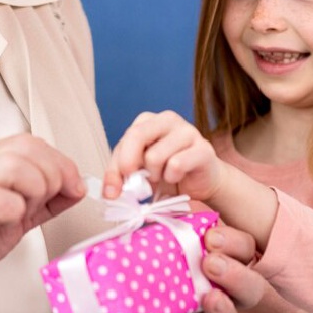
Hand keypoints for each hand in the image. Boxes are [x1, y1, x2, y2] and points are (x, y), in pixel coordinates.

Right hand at [0, 134, 84, 312]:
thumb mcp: (16, 212)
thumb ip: (45, 197)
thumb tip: (77, 186)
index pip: (30, 142)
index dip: (60, 162)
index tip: (74, 186)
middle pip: (27, 146)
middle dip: (54, 174)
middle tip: (51, 201)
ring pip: (16, 165)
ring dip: (37, 190)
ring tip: (26, 212)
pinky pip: (2, 199)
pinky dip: (18, 211)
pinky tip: (10, 223)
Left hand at [104, 111, 227, 203]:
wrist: (201, 182)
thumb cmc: (167, 173)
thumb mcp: (139, 172)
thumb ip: (121, 175)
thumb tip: (109, 193)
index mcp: (148, 121)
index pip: (124, 140)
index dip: (114, 169)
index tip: (112, 193)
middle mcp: (167, 119)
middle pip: (136, 135)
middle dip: (130, 165)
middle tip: (136, 182)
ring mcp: (188, 131)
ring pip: (155, 156)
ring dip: (155, 175)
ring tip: (163, 176)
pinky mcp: (203, 149)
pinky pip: (176, 165)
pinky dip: (172, 178)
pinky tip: (177, 177)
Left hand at [129, 224, 265, 312]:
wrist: (144, 305)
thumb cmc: (165, 263)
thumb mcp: (168, 242)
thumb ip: (169, 227)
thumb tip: (153, 209)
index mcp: (226, 260)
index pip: (245, 249)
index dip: (234, 242)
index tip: (211, 235)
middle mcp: (227, 291)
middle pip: (252, 287)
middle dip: (236, 274)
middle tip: (211, 263)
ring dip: (220, 307)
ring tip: (209, 298)